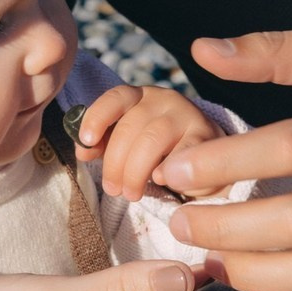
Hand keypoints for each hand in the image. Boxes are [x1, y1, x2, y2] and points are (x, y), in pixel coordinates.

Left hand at [70, 83, 226, 199]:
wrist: (206, 161)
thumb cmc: (158, 153)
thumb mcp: (127, 146)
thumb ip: (104, 145)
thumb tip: (84, 151)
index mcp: (140, 96)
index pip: (115, 98)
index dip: (97, 118)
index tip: (87, 142)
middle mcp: (164, 99)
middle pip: (130, 126)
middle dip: (115, 162)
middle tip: (113, 189)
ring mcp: (188, 115)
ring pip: (152, 139)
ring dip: (136, 172)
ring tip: (132, 193)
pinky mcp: (207, 136)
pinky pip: (183, 153)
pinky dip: (168, 169)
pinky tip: (161, 180)